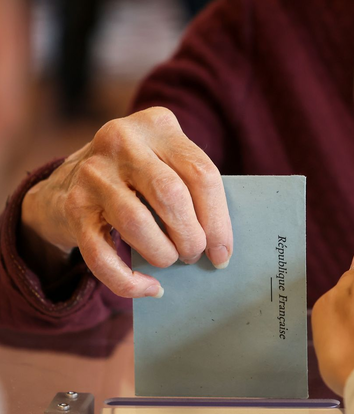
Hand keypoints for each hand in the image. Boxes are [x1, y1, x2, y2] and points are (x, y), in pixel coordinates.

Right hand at [20, 107, 232, 297]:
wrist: (70, 178)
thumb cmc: (141, 177)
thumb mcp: (169, 163)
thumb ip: (195, 190)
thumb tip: (221, 249)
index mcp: (158, 126)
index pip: (201, 174)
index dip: (219, 222)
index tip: (223, 252)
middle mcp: (121, 141)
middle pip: (171, 195)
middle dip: (191, 237)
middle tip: (194, 254)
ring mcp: (92, 172)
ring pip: (136, 222)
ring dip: (162, 253)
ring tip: (171, 260)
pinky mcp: (72, 207)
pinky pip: (102, 255)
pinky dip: (129, 281)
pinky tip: (150, 287)